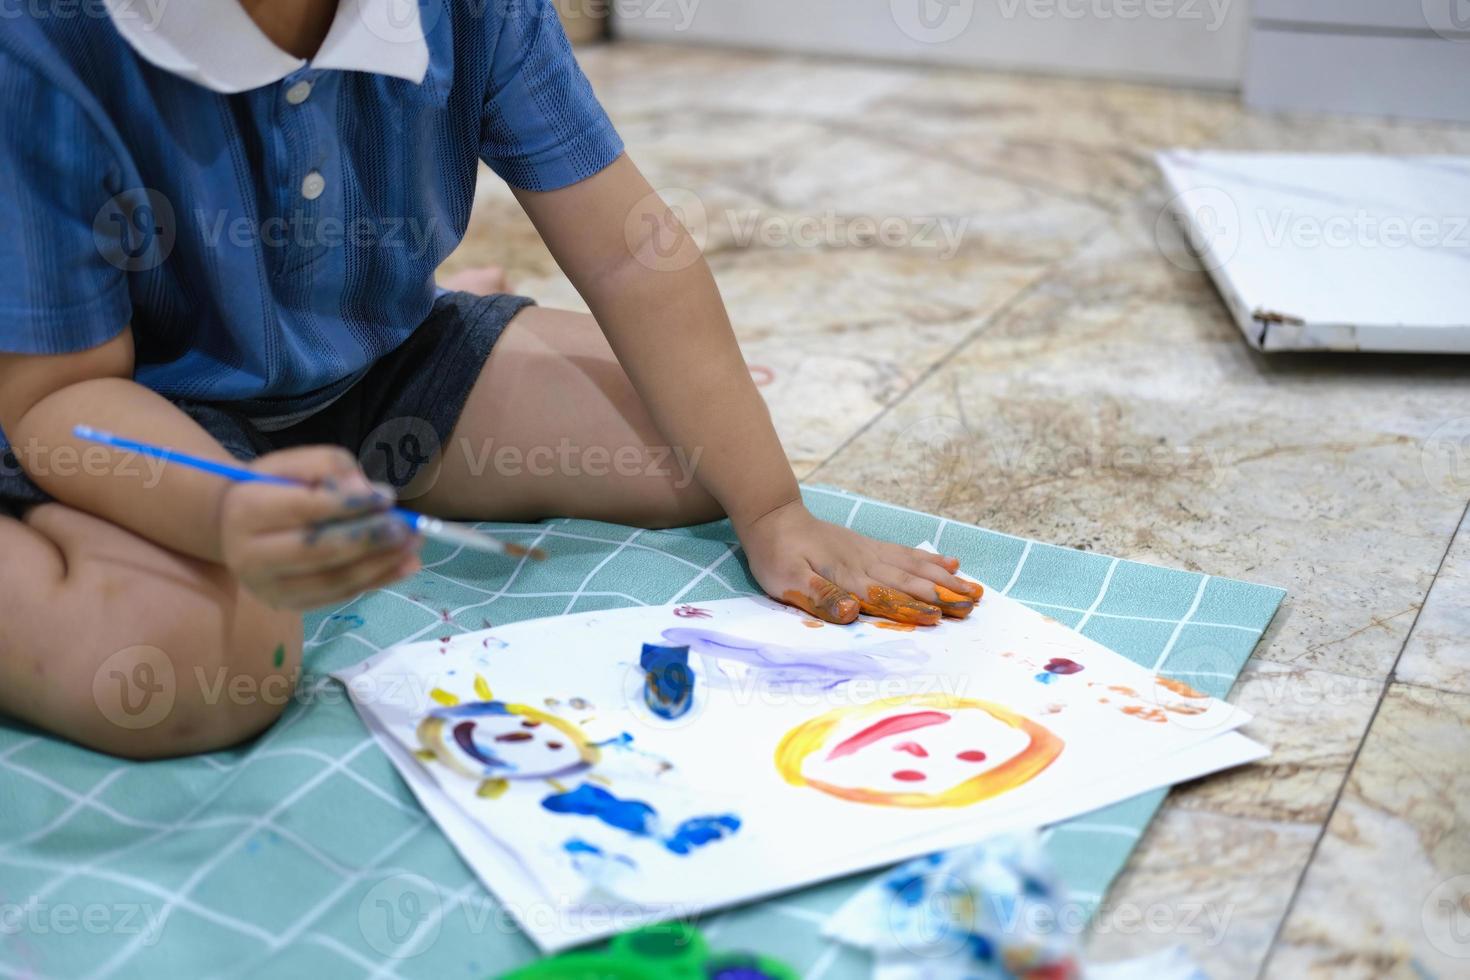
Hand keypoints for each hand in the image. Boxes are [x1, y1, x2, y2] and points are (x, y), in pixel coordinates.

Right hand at [219, 446, 420, 609]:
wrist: (239, 526)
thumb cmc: (274, 488)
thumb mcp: (294, 464)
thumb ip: (328, 466)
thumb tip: (366, 491)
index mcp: (244, 510)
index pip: (305, 508)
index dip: (350, 504)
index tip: (387, 497)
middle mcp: (248, 555)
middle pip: (319, 550)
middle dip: (369, 538)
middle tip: (407, 527)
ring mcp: (268, 587)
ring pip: (332, 580)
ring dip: (381, 564)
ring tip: (413, 545)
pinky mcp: (287, 605)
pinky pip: (338, 596)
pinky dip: (376, 581)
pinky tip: (404, 566)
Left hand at [737, 500, 982, 625]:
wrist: (773, 516)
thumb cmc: (777, 555)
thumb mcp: (787, 581)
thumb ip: (820, 596)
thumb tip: (851, 612)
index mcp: (848, 576)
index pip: (887, 596)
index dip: (913, 608)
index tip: (942, 618)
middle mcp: (866, 563)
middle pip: (910, 581)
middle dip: (943, 594)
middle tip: (974, 606)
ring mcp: (870, 552)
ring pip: (914, 567)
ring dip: (944, 579)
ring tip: (974, 590)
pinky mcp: (869, 546)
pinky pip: (905, 553)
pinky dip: (929, 559)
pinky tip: (949, 562)